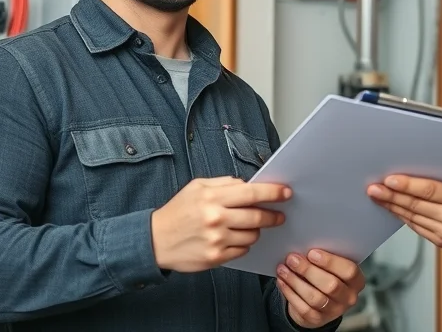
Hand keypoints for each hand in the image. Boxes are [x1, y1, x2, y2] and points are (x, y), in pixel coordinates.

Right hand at [150, 176, 290, 272]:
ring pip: (253, 235)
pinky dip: (242, 244)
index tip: (286, 192)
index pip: (252, 193)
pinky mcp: (216, 258)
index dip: (273, 192)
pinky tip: (232, 238)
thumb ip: (224, 184)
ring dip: (255, 230)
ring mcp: (217, 240)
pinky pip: (242, 250)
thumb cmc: (177, 212)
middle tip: (278, 215)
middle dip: (272, 215)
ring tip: (246, 226)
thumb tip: (248, 185)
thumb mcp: (196, 188)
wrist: (154, 240)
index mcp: (212, 198)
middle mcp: (216, 219)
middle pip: (257, 216)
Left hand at [275, 249, 364, 327]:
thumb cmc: (325, 275)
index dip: (330, 262)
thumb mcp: (331, 266)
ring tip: (283, 269)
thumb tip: (304, 246)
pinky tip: (282, 281)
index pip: (349, 271)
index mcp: (356, 280)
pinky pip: (303, 307)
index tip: (312, 253)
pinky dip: (290, 292)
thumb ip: (324, 258)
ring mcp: (333, 311)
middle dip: (308, 270)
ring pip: (315, 298)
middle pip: (331, 286)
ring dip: (296, 281)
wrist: (318, 301)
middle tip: (292, 259)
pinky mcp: (317, 319)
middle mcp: (348, 297)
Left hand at [368, 161, 441, 252]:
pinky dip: (402, 216)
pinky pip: (416, 227)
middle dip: (391, 196)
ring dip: (392, 206)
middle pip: (415, 205)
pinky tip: (392, 207)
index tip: (389, 180)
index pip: (428, 191)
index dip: (406, 186)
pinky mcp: (439, 241)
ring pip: (412, 218)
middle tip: (373, 188)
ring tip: (376, 196)